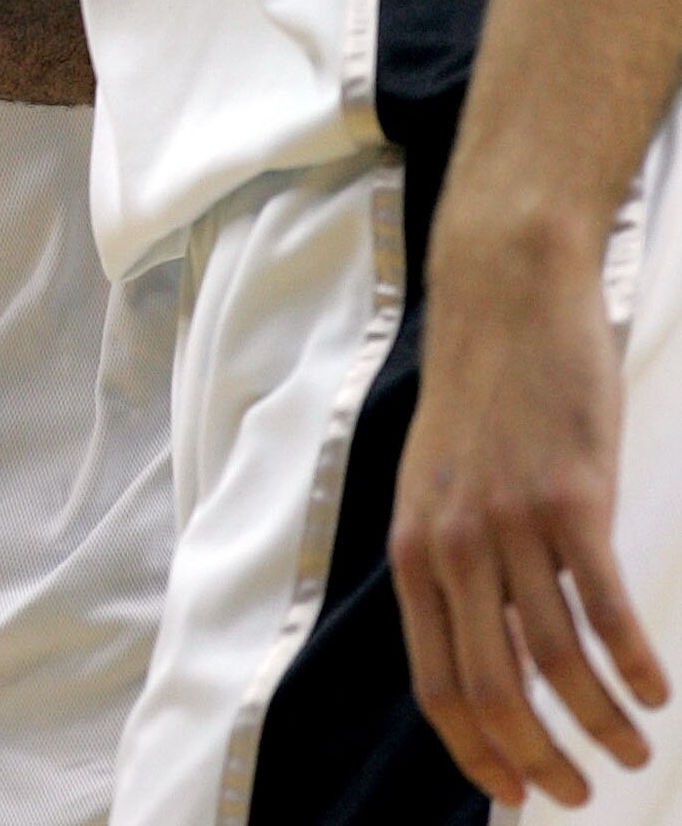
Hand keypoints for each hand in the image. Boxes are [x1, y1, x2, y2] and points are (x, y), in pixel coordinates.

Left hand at [390, 214, 668, 806]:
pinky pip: (606, 610)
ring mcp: (511, 522)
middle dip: (542, 759)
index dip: (477, 752)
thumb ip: (455, 571)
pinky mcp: (571, 496)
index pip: (437, 684)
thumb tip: (491, 661)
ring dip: (603, 724)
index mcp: (415, 550)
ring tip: (634, 748)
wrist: (504, 296)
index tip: (514, 795)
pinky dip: (635, 666)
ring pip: (559, 662)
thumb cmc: (481, 397)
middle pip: (497, 689)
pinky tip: (656, 693)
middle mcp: (453, 545)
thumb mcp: (438, 488)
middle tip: (582, 791)